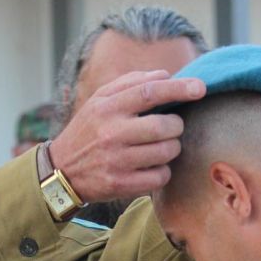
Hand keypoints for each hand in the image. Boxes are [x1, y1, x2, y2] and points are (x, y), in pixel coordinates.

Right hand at [49, 70, 204, 202]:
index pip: (150, 92)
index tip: (200, 88)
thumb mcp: (99, 101)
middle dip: (176, 126)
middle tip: (170, 127)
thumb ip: (130, 83)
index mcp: (107, 108)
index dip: (179, 88)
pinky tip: (152, 167)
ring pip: (166, 152)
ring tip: (160, 147)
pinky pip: (160, 177)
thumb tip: (166, 75)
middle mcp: (111, 133)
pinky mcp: (121, 185)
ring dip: (171, 148)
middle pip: (164, 125)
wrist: (60, 171)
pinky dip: (163, 171)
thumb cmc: (88, 131)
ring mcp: (116, 161)